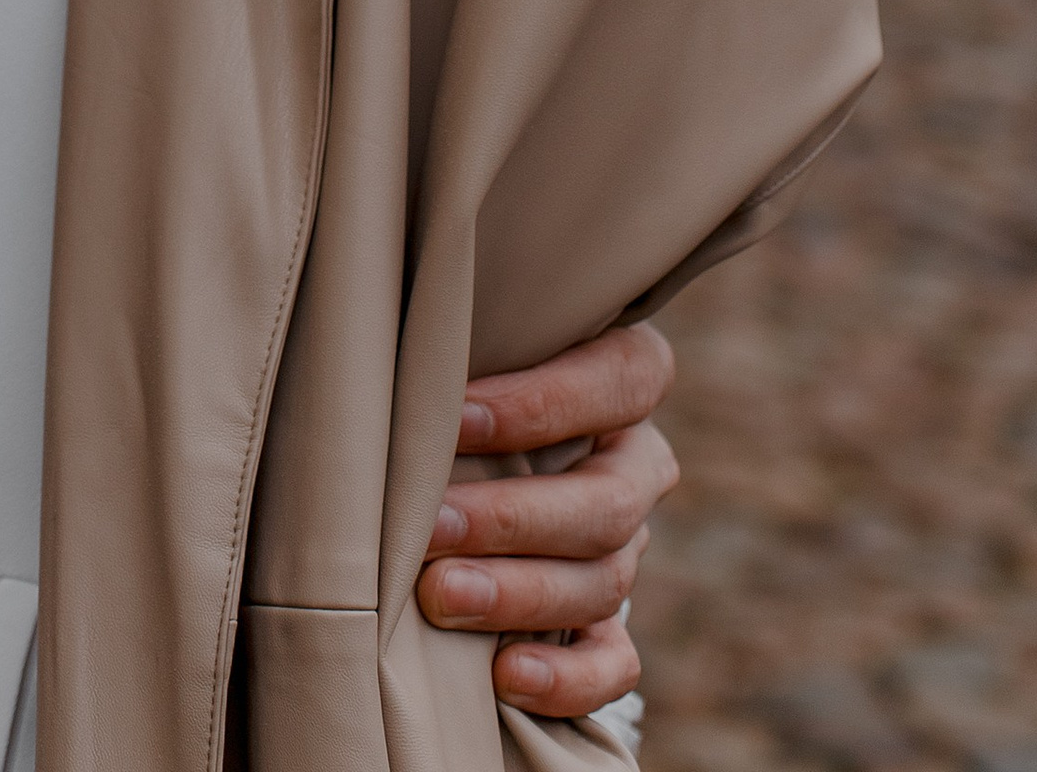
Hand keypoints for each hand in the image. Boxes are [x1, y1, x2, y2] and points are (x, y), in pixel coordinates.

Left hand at [415, 321, 676, 718]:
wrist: (469, 457)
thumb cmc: (459, 385)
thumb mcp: (476, 358)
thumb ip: (464, 366)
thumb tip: (401, 381)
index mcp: (625, 380)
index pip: (621, 382)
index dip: (544, 403)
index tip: (456, 418)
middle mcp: (635, 465)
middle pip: (607, 502)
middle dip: (512, 519)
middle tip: (433, 528)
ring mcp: (630, 548)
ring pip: (603, 581)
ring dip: (519, 594)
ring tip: (440, 596)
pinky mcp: (611, 625)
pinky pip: (616, 663)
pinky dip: (567, 678)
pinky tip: (506, 675)